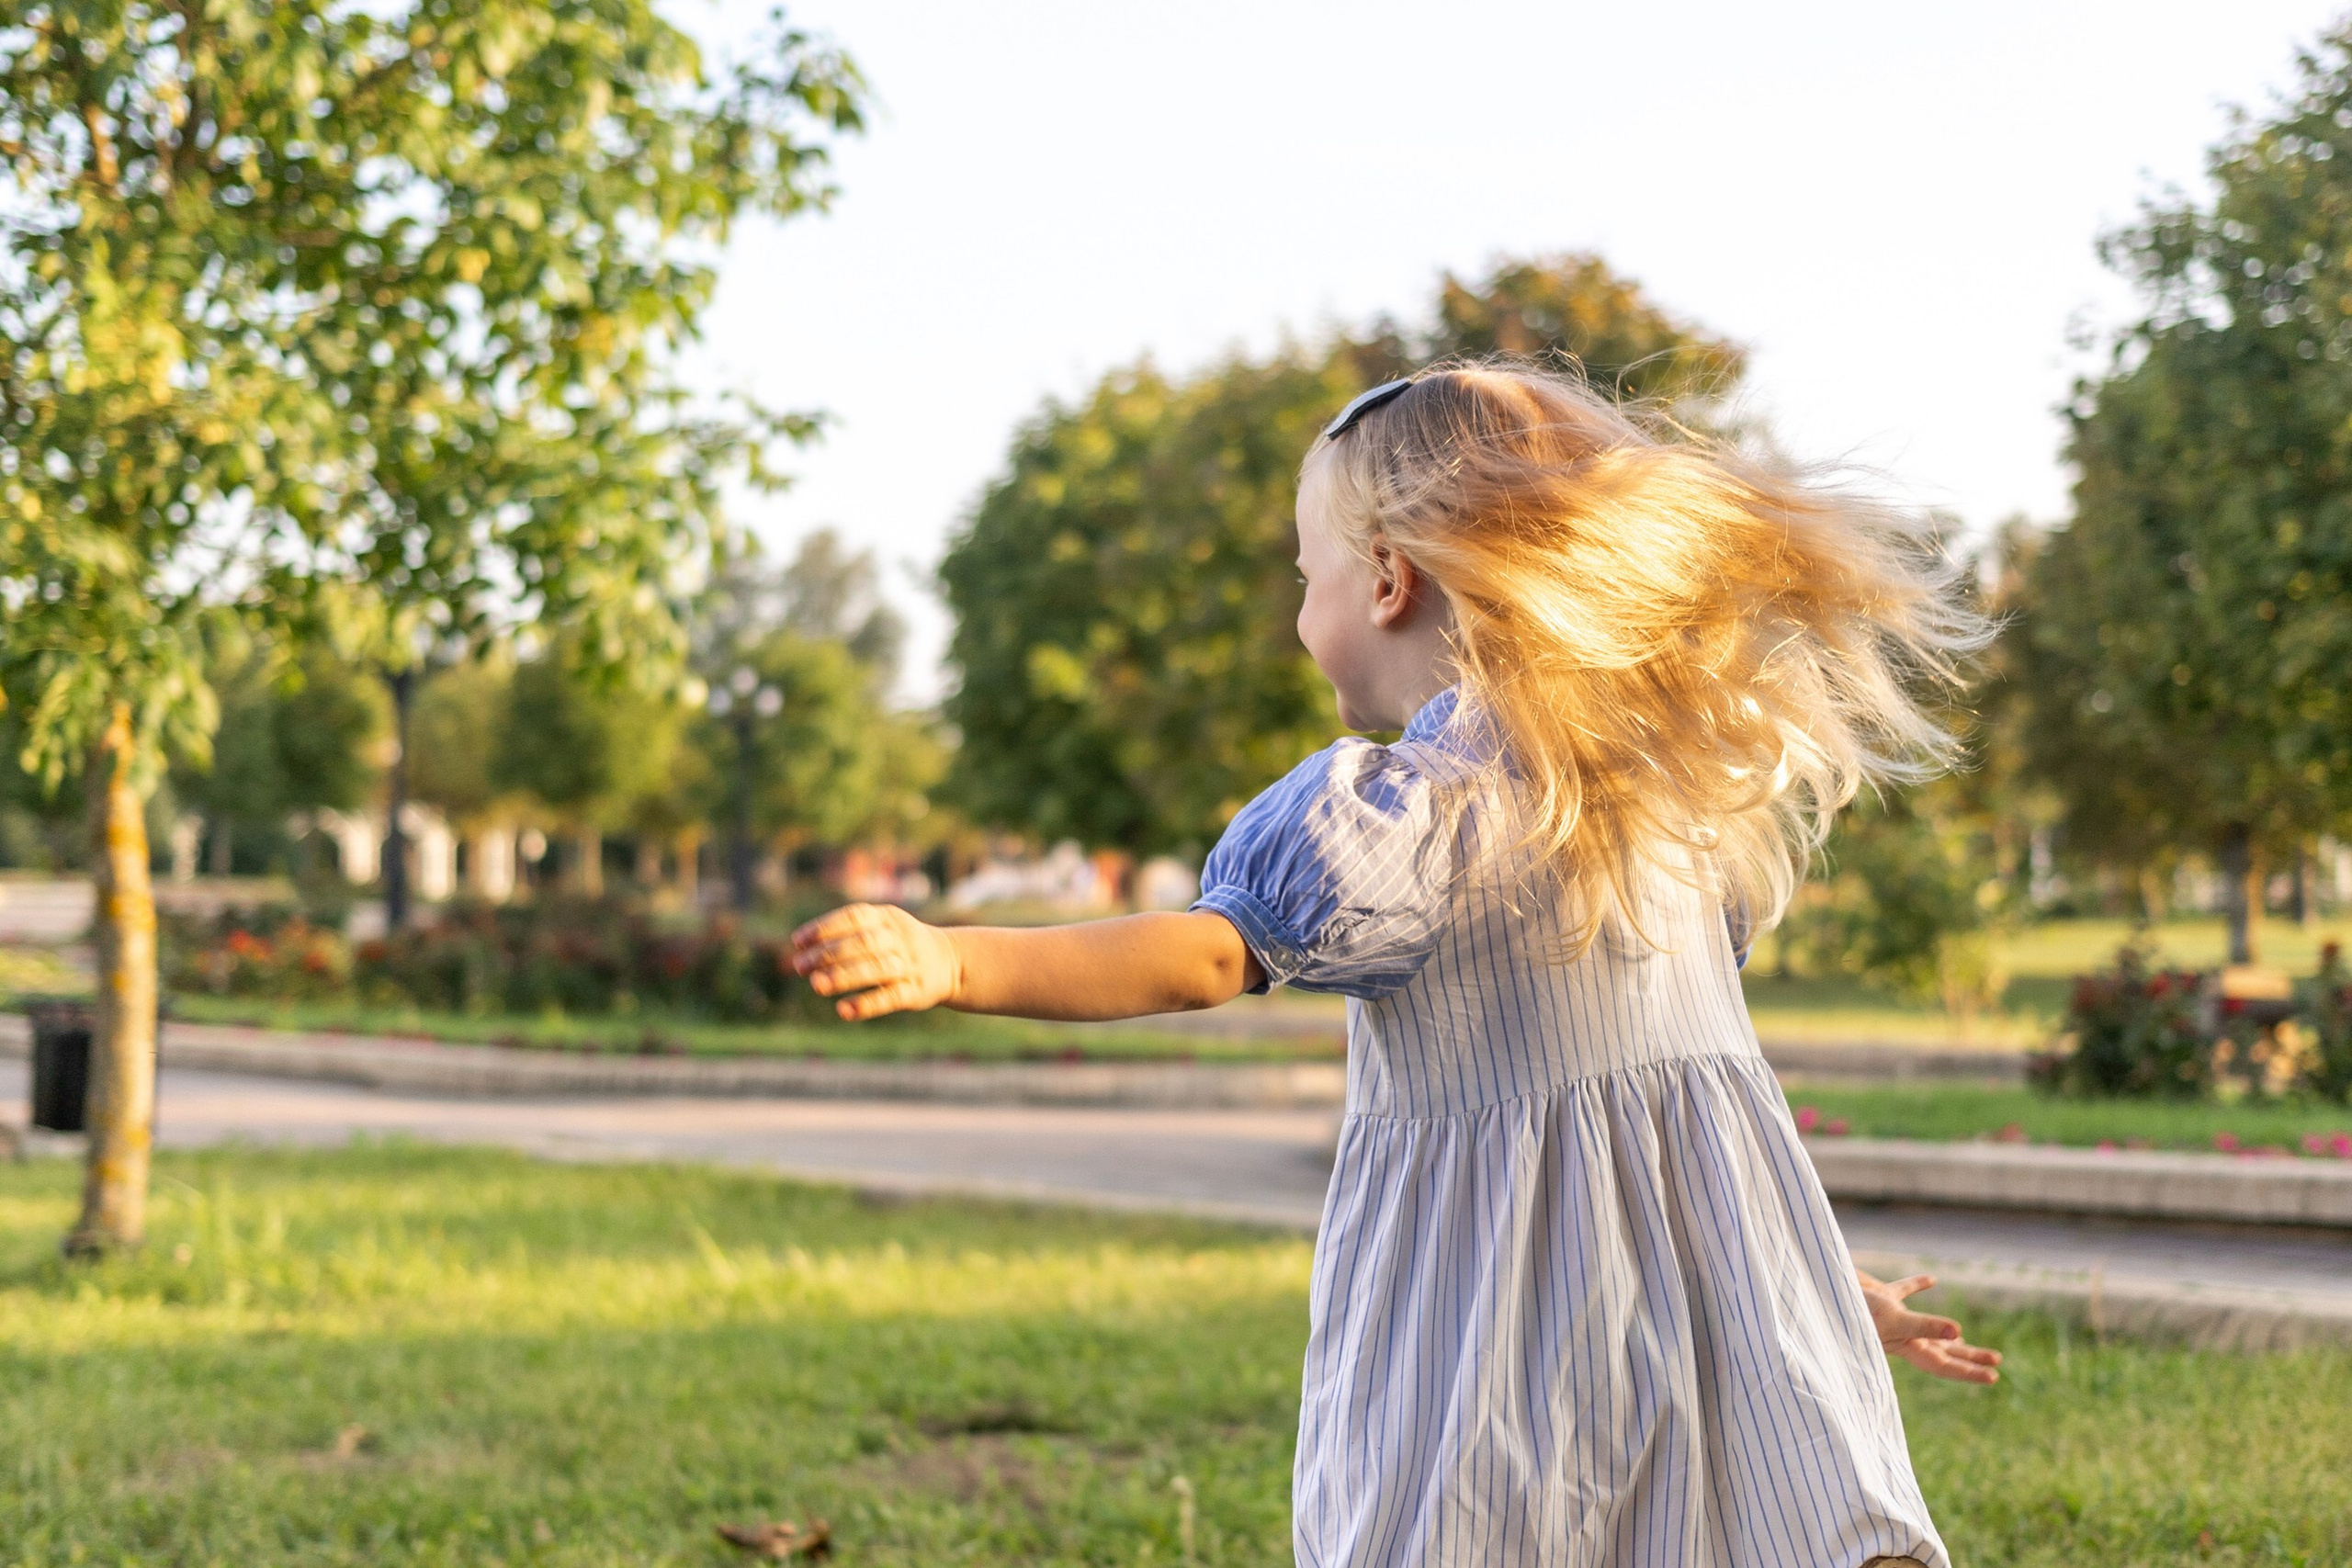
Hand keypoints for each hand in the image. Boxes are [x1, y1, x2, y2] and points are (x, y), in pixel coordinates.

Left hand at [789, 903, 961, 1019]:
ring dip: (843, 977)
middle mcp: (899, 939)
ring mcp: (909, 965)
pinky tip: (843, 1011)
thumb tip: (801, 947)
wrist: (952, 962)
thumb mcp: (883, 926)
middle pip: (862, 943)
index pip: (853, 917)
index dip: (824, 928)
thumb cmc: (901, 944)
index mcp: (887, 918)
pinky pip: (890, 998)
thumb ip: (848, 933)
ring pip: (875, 969)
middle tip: (799, 966)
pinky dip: (866, 1004)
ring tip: (815, 985)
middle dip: (828, 954)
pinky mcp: (915, 992)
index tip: (798, 942)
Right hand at [1857, 1270, 2001, 1384]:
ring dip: (1946, 1333)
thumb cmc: (1854, 1311)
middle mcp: (1901, 1337)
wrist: (1819, 1293)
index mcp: (1906, 1348)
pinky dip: (1918, 1287)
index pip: (1945, 1365)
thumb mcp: (1893, 1319)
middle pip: (1942, 1351)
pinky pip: (1904, 1293)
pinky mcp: (1880, 1298)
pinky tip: (1932, 1280)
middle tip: (1997, 1360)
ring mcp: (1891, 1318)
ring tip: (1964, 1338)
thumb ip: (1925, 1326)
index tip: (1994, 1376)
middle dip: (1968, 1356)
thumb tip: (1959, 1332)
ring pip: (1926, 1328)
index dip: (1969, 1372)